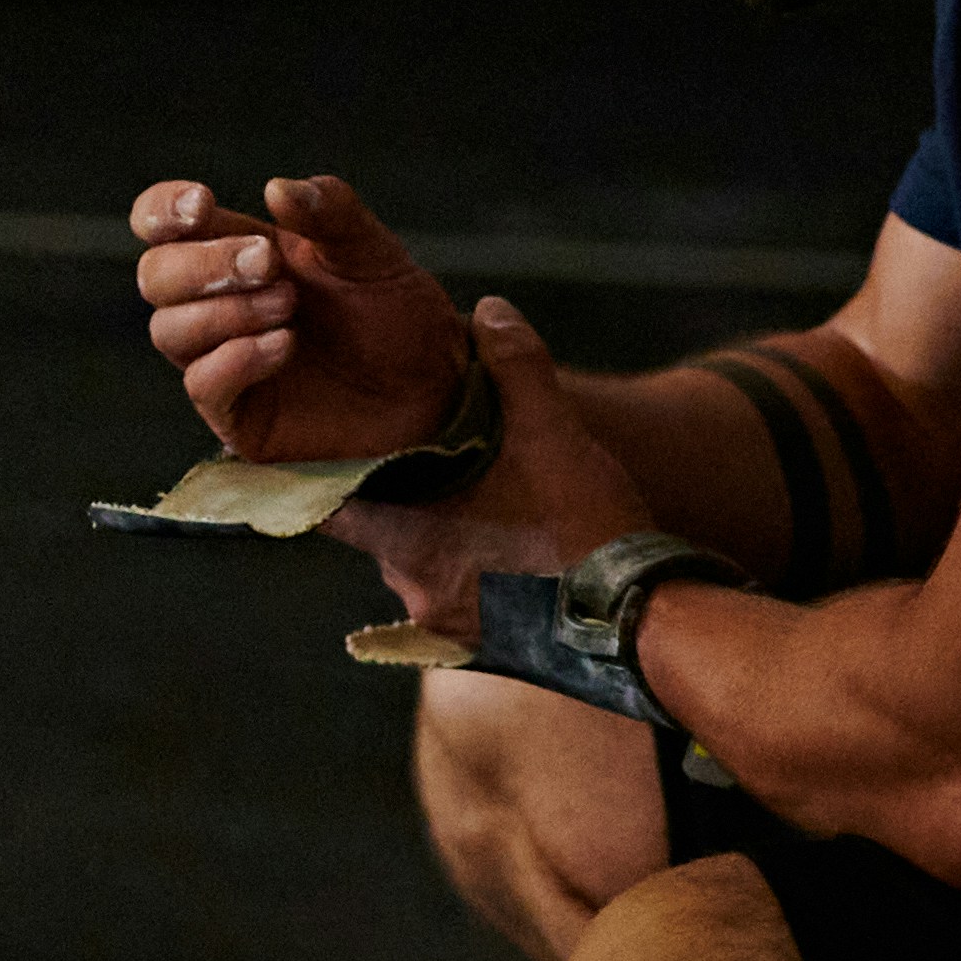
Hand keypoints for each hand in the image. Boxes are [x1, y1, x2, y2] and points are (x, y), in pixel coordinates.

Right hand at [128, 172, 463, 464]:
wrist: (436, 389)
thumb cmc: (398, 316)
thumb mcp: (372, 252)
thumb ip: (331, 213)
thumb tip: (277, 187)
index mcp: (238, 252)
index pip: (164, 225)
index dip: (162, 210)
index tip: (200, 205)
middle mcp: (219, 304)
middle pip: (156, 276)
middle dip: (203, 265)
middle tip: (267, 263)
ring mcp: (222, 361)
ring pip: (169, 330)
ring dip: (226, 311)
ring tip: (289, 307)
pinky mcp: (238, 415)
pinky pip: (202, 385)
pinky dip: (235, 359)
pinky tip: (285, 345)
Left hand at [330, 298, 655, 636]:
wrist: (640, 625)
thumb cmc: (582, 531)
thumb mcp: (552, 432)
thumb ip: (515, 367)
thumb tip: (489, 311)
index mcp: (404, 532)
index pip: (322, 501)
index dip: (321, 470)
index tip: (329, 445)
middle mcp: (410, 584)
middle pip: (378, 530)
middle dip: (401, 494)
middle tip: (432, 458)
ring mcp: (443, 623)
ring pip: (420, 566)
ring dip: (441, 536)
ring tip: (483, 503)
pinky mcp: (480, 650)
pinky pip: (458, 602)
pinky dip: (474, 574)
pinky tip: (513, 553)